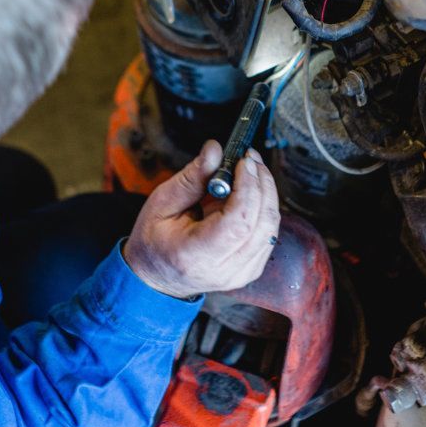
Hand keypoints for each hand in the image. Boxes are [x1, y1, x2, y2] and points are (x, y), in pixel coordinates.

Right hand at [123, 140, 280, 298]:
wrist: (157, 276)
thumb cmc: (154, 241)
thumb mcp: (162, 203)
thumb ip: (191, 178)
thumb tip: (215, 150)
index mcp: (195, 256)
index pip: (238, 222)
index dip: (247, 187)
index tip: (243, 162)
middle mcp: (224, 271)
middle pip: (262, 225)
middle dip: (262, 184)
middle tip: (250, 160)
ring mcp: (241, 274)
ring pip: (271, 229)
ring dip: (266, 194)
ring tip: (250, 172)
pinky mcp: (251, 269)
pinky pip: (269, 235)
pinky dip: (263, 209)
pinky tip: (251, 193)